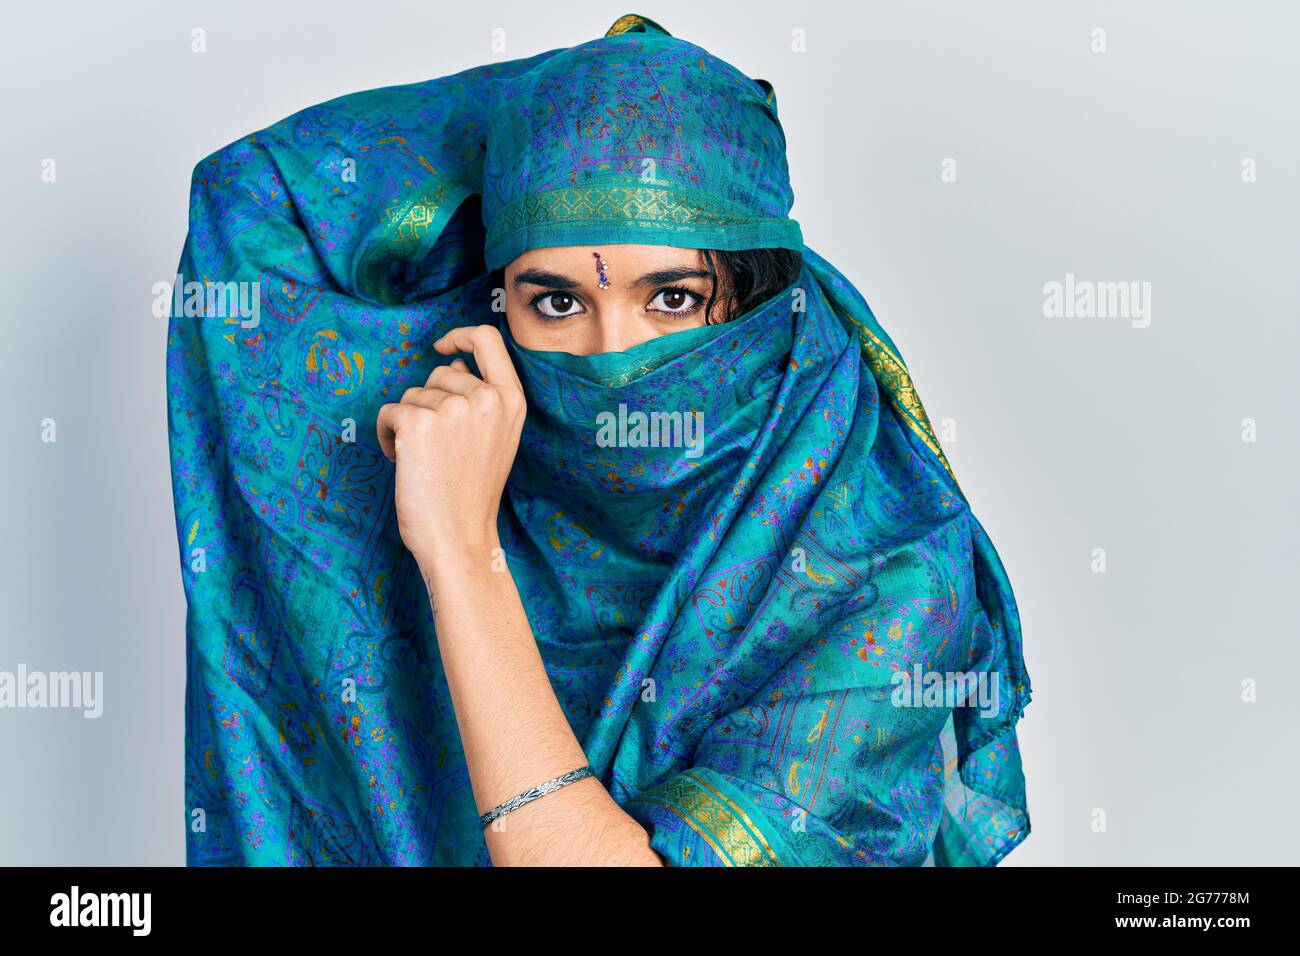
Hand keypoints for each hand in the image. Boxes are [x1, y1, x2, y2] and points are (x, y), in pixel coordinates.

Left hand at [376, 324, 525, 566]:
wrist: (459, 537)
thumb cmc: (473, 493)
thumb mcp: (496, 438)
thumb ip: (483, 400)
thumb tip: (454, 366)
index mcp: (511, 400)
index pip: (487, 339)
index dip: (461, 336)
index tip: (443, 347)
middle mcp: (485, 398)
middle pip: (440, 374)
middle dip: (428, 402)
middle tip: (436, 445)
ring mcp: (451, 409)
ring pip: (412, 395)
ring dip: (407, 422)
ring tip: (422, 459)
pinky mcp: (417, 424)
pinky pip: (389, 412)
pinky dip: (387, 435)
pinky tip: (401, 461)